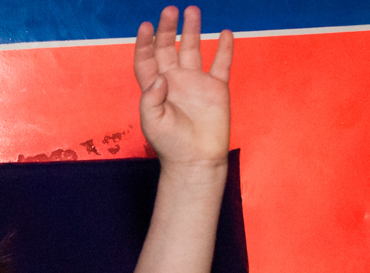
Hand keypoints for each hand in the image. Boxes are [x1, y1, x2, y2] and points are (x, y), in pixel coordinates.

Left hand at [134, 6, 232, 169]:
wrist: (196, 160)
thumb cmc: (170, 145)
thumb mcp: (152, 123)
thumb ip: (151, 99)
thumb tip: (162, 77)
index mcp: (155, 89)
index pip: (146, 60)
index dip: (145, 43)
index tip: (147, 25)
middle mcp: (174, 82)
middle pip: (168, 49)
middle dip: (168, 30)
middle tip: (171, 10)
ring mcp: (196, 83)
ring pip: (193, 50)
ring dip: (192, 30)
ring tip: (192, 11)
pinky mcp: (216, 88)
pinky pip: (221, 64)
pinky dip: (224, 48)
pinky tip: (225, 33)